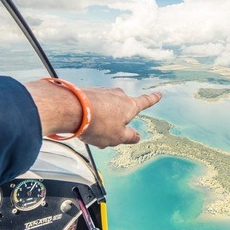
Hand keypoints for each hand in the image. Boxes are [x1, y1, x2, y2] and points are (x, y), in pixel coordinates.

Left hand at [24, 80, 161, 147]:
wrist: (70, 109)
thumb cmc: (98, 124)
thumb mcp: (118, 137)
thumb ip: (129, 137)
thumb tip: (137, 137)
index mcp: (129, 106)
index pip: (145, 102)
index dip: (152, 99)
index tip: (158, 94)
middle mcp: (117, 96)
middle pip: (121, 111)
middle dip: (116, 123)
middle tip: (107, 136)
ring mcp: (102, 92)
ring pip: (106, 111)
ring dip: (102, 123)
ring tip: (92, 134)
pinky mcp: (88, 93)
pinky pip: (94, 108)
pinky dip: (91, 117)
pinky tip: (83, 126)